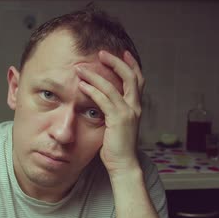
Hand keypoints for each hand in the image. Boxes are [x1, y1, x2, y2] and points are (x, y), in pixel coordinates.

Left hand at [77, 50, 144, 176]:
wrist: (123, 165)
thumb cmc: (117, 147)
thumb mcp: (116, 124)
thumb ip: (112, 111)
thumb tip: (101, 102)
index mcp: (136, 107)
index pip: (137, 80)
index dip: (130, 64)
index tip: (121, 53)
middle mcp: (135, 107)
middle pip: (130, 76)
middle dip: (116, 62)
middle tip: (101, 53)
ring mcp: (128, 113)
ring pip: (112, 86)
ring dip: (96, 74)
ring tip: (81, 68)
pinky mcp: (118, 119)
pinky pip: (104, 100)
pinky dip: (92, 90)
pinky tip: (82, 86)